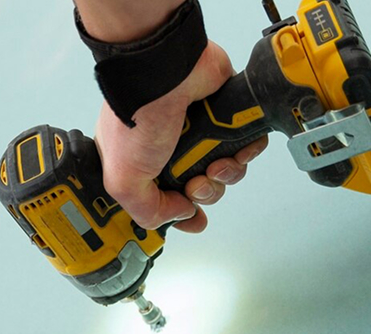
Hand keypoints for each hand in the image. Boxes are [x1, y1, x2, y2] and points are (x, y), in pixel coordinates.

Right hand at [95, 41, 269, 231]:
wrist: (166, 76)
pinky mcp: (225, 116)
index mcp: (141, 163)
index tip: (190, 219)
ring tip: (215, 163)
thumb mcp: (124, 181)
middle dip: (204, 193)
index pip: (163, 199)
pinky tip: (232, 150)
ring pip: (225, 170)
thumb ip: (148, 211)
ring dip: (225, 174)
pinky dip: (246, 152)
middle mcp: (171, 148)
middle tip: (197, 183)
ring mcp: (200, 131)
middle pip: (200, 188)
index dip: (178, 213)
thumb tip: (181, 214)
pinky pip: (246, 145)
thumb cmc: (138, 116)